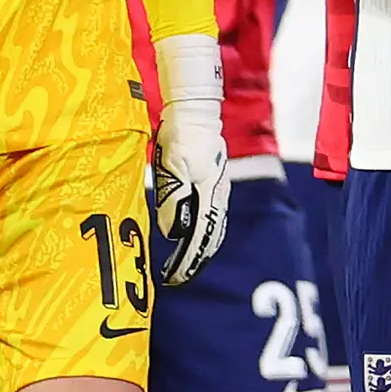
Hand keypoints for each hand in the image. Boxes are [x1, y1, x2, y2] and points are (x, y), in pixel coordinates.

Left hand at [152, 108, 231, 288]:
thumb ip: (176, 200)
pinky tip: (191, 237)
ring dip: (199, 250)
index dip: (188, 261)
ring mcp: (215, 192)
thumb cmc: (183, 138)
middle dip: (195, 261)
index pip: (200, 238)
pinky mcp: (210, 185)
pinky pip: (208, 218)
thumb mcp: (175, 168)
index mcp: (208, 197)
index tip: (175, 278)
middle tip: (178, 278)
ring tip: (185, 264)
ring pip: (211, 230)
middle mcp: (216, 198)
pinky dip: (201, 235)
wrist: (195, 113)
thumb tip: (176, 233)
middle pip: (210, 239)